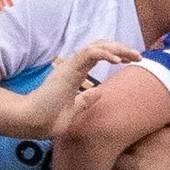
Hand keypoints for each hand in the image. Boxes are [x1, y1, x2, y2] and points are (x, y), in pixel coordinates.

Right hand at [16, 39, 138, 136]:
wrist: (32, 122)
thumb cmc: (47, 119)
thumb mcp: (73, 110)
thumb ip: (84, 101)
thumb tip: (98, 93)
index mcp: (74, 73)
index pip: (97, 55)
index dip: (115, 53)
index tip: (131, 60)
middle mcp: (72, 66)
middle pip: (100, 47)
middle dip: (121, 48)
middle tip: (138, 55)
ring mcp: (70, 66)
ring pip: (97, 46)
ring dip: (117, 48)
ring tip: (133, 55)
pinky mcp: (68, 69)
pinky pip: (89, 54)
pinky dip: (105, 53)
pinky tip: (118, 59)